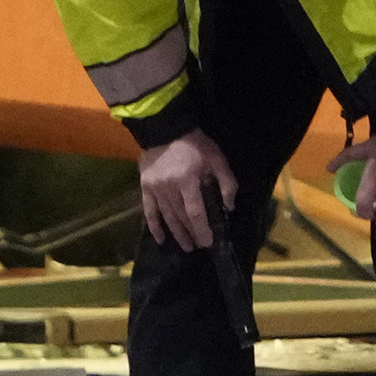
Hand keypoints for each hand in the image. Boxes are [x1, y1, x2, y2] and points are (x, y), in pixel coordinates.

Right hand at [139, 130, 239, 251]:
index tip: (208, 242)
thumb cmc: (194, 143)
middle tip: (199, 247)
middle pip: (181, 218)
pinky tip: (160, 239)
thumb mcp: (216, 158)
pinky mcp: (145, 187)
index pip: (195, 212)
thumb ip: (226, 182)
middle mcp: (169, 189)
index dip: (202, 230)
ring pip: (167, 217)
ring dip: (176, 233)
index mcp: (187, 181)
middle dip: (191, 234)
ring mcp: (155, 189)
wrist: (164, 128)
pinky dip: (154, 226)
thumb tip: (230, 206)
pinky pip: (149, 211)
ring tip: (185, 246)